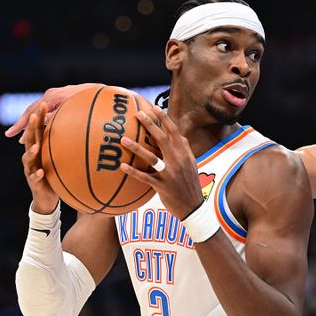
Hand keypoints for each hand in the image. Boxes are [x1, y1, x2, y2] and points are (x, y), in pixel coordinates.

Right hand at [4, 83, 102, 138]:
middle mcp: (51, 95)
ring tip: (25, 135)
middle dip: (22, 124)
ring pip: (40, 111)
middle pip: (32, 111)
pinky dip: (42, 120)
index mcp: (51, 98)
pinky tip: (42, 128)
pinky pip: (47, 111)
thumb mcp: (71, 110)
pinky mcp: (62, 100)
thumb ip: (56, 117)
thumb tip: (42, 125)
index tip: (11, 135)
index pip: (31, 112)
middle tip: (12, 136)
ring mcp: (56, 97)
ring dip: (32, 122)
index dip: (20, 125)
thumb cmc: (88, 103)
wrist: (100, 92)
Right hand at [19, 103, 58, 213]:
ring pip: (27, 158)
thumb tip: (88, 129)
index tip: (46, 103)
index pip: (38, 129)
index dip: (41, 116)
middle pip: (29, 138)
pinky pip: (34, 178)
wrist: (46, 198)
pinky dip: (37, 174)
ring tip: (35, 146)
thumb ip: (68, 144)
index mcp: (39, 147)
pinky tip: (41, 172)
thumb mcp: (62, 158)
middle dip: (31, 127)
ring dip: (30, 151)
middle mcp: (31, 156)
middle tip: (35, 116)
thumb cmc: (55, 175)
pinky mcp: (33, 182)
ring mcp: (30, 169)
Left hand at [120, 105, 203, 219]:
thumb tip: (179, 134)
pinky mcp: (162, 187)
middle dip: (150, 125)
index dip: (165, 119)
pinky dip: (133, 172)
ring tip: (123, 139)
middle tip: (137, 114)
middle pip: (162, 139)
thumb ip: (185, 149)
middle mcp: (178, 162)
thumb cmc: (190, 184)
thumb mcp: (192, 164)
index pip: (175, 132)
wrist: (193, 207)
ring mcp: (170, 174)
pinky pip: (145, 177)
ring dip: (137, 148)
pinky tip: (122, 166)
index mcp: (185, 154)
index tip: (154, 108)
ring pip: (152, 158)